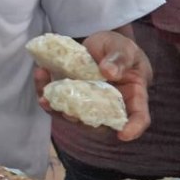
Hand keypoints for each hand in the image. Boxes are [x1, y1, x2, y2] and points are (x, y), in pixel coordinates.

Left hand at [34, 30, 151, 141]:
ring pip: (72, 114)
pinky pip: (56, 100)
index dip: (133, 128)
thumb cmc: (119, 49)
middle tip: (68, 113)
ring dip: (56, 107)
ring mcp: (87, 103)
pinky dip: (45, 91)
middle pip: (98, 122)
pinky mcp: (69, 96)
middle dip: (81, 120)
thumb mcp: (124, 48)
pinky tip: (41, 74)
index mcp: (133, 96)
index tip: (123, 135)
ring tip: (44, 93)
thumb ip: (120, 59)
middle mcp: (109, 106)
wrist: (98, 45)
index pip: (138, 117)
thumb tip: (109, 72)